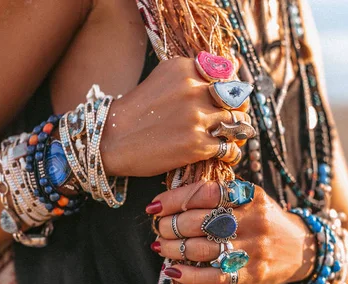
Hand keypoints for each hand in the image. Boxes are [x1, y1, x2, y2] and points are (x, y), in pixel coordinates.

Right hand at [100, 57, 250, 176]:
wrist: (111, 140)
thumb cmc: (138, 110)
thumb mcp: (166, 78)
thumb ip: (199, 72)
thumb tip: (237, 65)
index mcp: (186, 69)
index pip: (228, 75)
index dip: (231, 90)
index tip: (226, 100)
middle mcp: (194, 90)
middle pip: (236, 99)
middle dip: (237, 110)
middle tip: (231, 120)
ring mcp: (197, 117)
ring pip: (237, 122)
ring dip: (235, 132)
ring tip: (226, 137)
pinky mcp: (197, 145)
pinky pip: (230, 148)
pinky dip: (232, 153)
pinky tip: (225, 154)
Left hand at [146, 181, 315, 283]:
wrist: (303, 248)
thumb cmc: (267, 219)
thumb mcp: (252, 197)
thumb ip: (222, 193)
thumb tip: (176, 196)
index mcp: (249, 195)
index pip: (204, 193)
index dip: (174, 200)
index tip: (155, 207)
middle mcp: (252, 219)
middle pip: (198, 222)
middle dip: (170, 226)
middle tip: (159, 230)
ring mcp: (254, 248)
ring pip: (202, 249)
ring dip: (173, 250)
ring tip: (160, 248)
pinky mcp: (254, 274)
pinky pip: (214, 276)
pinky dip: (189, 275)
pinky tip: (173, 271)